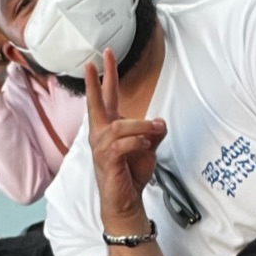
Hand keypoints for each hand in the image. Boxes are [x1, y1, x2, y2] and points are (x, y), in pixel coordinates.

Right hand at [84, 48, 165, 234]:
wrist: (125, 200)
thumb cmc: (130, 172)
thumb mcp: (149, 147)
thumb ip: (154, 131)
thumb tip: (158, 122)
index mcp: (110, 126)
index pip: (108, 96)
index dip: (107, 76)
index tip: (105, 55)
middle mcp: (101, 133)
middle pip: (98, 102)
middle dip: (98, 81)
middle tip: (97, 61)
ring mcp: (101, 146)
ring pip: (120, 125)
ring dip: (141, 126)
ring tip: (154, 131)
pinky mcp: (106, 159)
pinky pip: (123, 145)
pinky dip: (137, 144)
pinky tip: (145, 147)